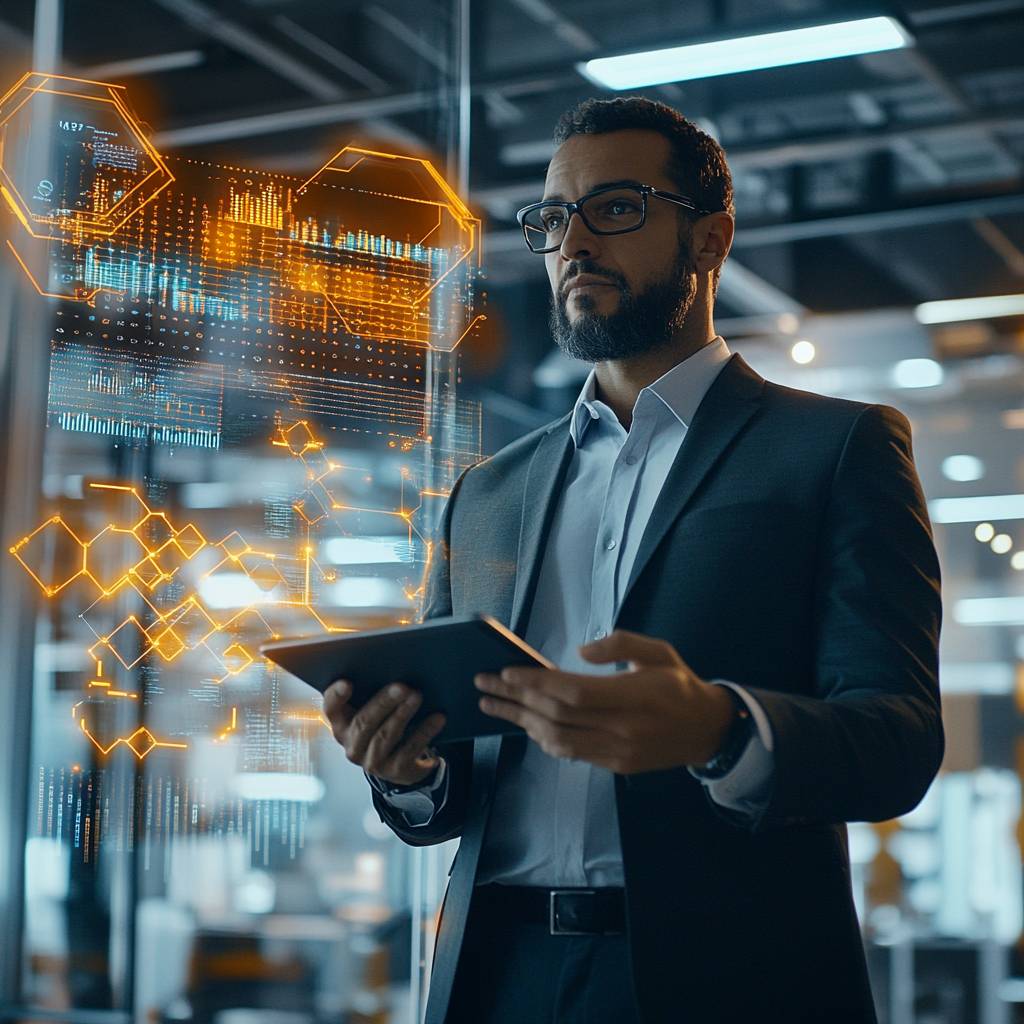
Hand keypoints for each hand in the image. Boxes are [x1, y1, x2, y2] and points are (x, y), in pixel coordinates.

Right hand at [322, 679, 445, 785]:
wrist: (404, 761)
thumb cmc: (386, 723)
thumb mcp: (375, 708)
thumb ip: (372, 689)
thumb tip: (393, 664)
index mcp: (342, 724)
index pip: (331, 709)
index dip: (336, 696)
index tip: (348, 682)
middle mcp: (352, 745)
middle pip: (363, 722)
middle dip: (383, 702)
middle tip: (402, 686)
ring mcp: (372, 761)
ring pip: (385, 736)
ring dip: (402, 714)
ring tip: (417, 696)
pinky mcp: (395, 771)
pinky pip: (409, 750)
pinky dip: (424, 731)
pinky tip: (438, 717)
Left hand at [474, 630, 734, 774]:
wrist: (708, 730)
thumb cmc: (679, 684)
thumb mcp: (658, 652)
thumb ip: (619, 645)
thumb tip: (580, 652)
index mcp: (634, 696)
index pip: (572, 692)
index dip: (535, 683)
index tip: (505, 672)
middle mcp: (624, 728)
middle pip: (557, 717)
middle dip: (515, 700)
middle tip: (483, 686)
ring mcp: (618, 752)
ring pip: (558, 741)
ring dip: (521, 723)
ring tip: (493, 706)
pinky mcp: (616, 766)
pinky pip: (571, 753)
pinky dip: (544, 738)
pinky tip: (526, 723)